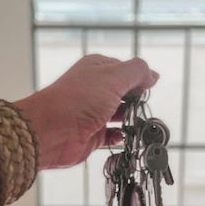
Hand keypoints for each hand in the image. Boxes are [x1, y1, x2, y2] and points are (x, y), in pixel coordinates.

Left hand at [16, 54, 158, 169]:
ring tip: (140, 123)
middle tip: (144, 107)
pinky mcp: (92, 134)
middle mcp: (95, 89)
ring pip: (120, 114)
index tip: (148, 88)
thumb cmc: (79, 99)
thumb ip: (137, 72)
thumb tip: (153, 75)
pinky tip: (125, 136)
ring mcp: (93, 112)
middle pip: (125, 92)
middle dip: (137, 100)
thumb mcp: (114, 77)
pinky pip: (112, 135)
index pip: (126, 70)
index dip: (140, 79)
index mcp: (98, 69)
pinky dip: (120, 136)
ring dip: (131, 119)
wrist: (51, 131)